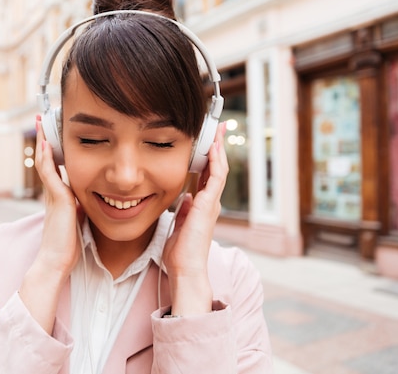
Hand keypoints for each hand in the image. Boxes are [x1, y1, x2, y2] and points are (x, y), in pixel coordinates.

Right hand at [19, 115, 82, 333]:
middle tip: (42, 120)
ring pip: (44, 161)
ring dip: (43, 141)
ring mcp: (52, 195)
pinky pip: (48, 173)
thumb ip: (82, 209)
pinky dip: (47, 157)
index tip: (53, 135)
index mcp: (59, 197)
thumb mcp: (79, 221)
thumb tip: (93, 201)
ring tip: (41, 122)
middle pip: (46, 159)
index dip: (53, 151)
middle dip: (45, 139)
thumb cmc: (68, 247)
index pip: (54, 167)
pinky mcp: (56, 199)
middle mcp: (52, 192)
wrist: (56, 261)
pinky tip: (47, 143)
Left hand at [162, 122, 228, 314]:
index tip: (207, 142)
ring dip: (218, 149)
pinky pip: (215, 178)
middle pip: (216, 168)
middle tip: (217, 128)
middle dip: (216, 148)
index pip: (206, 176)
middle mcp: (209, 202)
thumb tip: (185, 198)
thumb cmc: (180, 252)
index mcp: (201, 206)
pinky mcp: (208, 205)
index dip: (207, 158)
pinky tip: (213, 147)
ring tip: (218, 130)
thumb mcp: (179, 225)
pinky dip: (215, 161)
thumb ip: (183, 210)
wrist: (185, 268)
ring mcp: (211, 203)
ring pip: (219, 169)